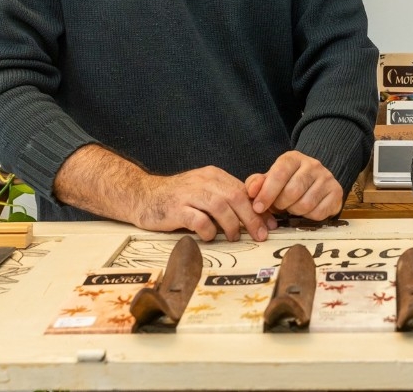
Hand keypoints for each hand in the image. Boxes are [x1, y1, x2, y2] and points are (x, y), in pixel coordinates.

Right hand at [139, 166, 271, 241]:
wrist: (142, 196)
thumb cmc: (177, 198)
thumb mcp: (203, 191)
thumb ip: (224, 198)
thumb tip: (254, 215)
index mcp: (213, 176)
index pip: (243, 191)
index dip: (259, 208)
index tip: (270, 223)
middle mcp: (203, 181)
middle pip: (236, 198)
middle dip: (252, 218)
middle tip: (260, 235)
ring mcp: (189, 194)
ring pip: (221, 207)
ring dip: (232, 225)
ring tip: (234, 237)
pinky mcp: (176, 208)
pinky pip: (199, 220)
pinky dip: (208, 231)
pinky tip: (208, 236)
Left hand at [245, 151, 343, 221]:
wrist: (315, 181)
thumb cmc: (287, 182)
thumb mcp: (270, 179)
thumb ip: (257, 184)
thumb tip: (251, 192)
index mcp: (293, 158)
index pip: (279, 173)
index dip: (267, 193)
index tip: (258, 207)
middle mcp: (313, 165)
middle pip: (292, 191)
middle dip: (281, 204)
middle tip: (279, 207)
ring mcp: (327, 178)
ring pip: (305, 204)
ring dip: (294, 211)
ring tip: (292, 207)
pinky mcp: (337, 193)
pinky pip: (319, 213)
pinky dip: (308, 216)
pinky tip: (306, 210)